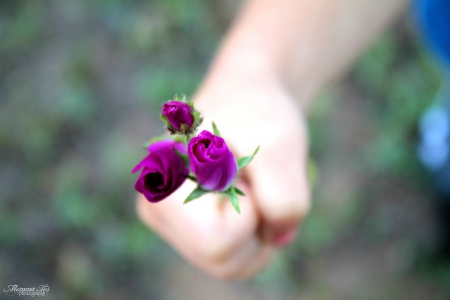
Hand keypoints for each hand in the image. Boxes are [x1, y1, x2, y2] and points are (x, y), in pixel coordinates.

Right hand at [136, 75, 310, 279]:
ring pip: (232, 265)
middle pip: (225, 262)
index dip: (253, 213)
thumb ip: (285, 200)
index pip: (218, 242)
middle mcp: (157, 208)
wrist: (247, 100)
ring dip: (260, 233)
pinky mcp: (190, 229)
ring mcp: (172, 222)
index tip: (251, 173)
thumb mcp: (282, 146)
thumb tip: (277, 239)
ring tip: (253, 187)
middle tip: (256, 180)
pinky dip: (255, 236)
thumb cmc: (258, 114)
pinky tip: (250, 200)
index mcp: (164, 183)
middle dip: (259, 228)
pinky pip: (233, 259)